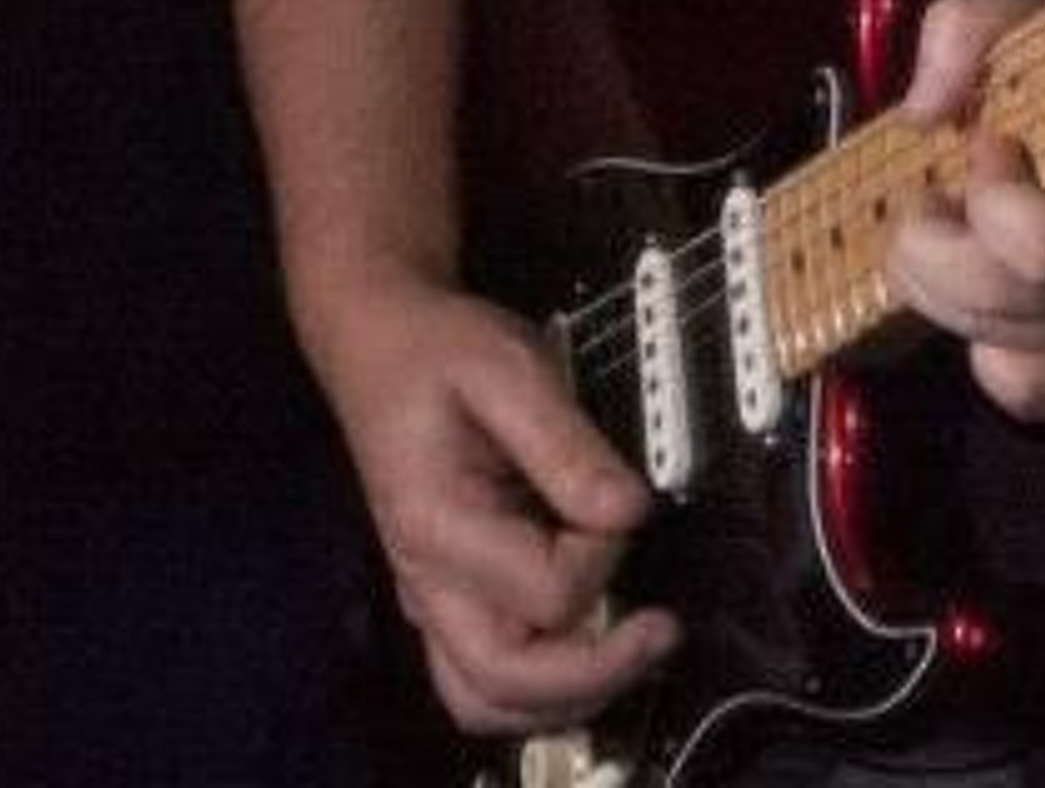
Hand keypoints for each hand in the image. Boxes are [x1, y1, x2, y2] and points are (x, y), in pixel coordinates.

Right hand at [304, 268, 679, 736]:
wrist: (382, 343)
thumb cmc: (440, 351)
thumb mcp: (508, 369)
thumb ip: (567, 442)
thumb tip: (629, 507)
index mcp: (439, 525)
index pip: (545, 593)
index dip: (604, 554)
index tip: (627, 500)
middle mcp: (428, 581)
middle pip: (503, 685)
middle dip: (596, 673)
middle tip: (663, 631)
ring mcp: (434, 596)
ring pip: (487, 702)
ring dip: (566, 696)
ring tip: (634, 650)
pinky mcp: (449, 594)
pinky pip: (486, 679)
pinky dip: (540, 686)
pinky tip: (591, 648)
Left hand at [885, 0, 1044, 422]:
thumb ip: (972, 30)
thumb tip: (920, 110)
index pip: (1044, 242)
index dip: (989, 196)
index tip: (990, 143)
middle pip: (998, 299)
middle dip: (936, 247)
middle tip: (943, 198)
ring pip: (995, 346)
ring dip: (948, 288)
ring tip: (964, 233)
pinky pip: (1018, 387)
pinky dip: (986, 337)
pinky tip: (1000, 286)